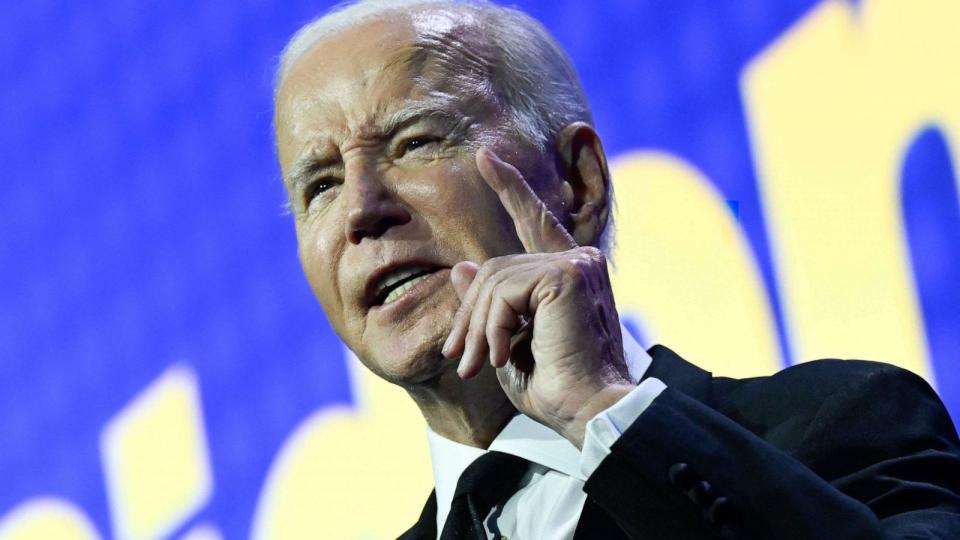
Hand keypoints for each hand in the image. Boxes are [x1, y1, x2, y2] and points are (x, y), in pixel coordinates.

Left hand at [441, 147, 635, 447]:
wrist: (588, 413)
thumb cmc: (555, 387)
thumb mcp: (508, 340)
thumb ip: (489, 302)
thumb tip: (460, 266)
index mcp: (568, 274)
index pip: (534, 221)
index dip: (510, 187)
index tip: (485, 157)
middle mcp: (578, 260)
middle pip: (494, 266)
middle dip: (469, 314)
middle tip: (459, 358)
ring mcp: (576, 263)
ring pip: (493, 279)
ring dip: (476, 328)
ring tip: (476, 364)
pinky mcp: (567, 274)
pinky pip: (503, 291)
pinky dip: (492, 327)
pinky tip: (501, 356)